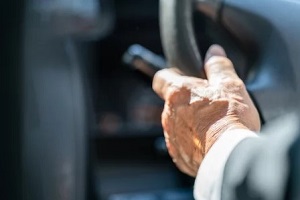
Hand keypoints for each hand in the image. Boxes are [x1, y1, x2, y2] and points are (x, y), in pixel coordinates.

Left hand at [152, 45, 260, 176]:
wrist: (230, 156)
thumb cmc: (229, 120)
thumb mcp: (230, 85)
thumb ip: (219, 66)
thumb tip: (213, 53)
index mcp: (178, 94)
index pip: (161, 78)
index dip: (168, 76)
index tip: (177, 77)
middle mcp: (170, 115)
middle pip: (173, 103)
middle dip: (187, 102)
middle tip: (208, 105)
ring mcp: (172, 137)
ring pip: (177, 125)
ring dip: (190, 123)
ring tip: (212, 127)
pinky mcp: (179, 156)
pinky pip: (183, 145)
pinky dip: (193, 143)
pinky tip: (210, 143)